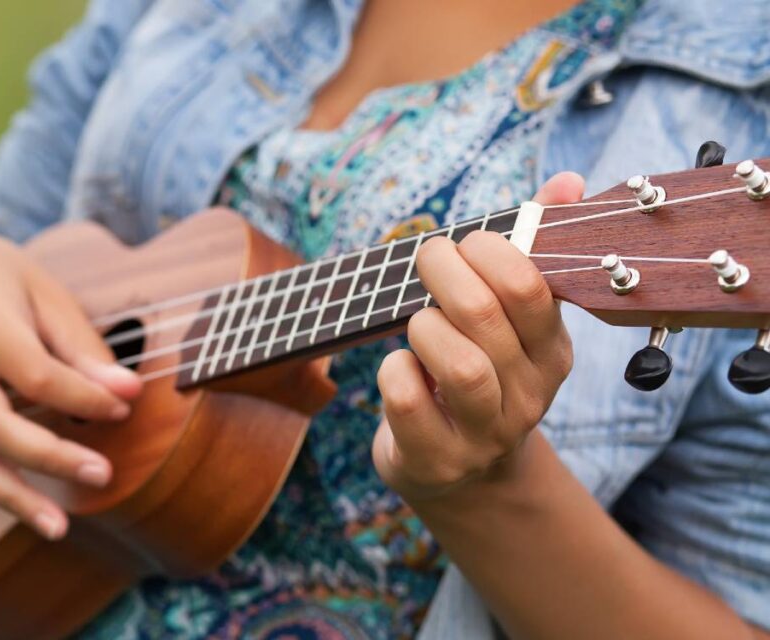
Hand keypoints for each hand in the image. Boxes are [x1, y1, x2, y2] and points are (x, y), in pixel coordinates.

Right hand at [0, 223, 141, 538]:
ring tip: (58, 526)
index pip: (35, 374)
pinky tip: (15, 504)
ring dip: (11, 498)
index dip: (83, 397)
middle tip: (102, 476)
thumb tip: (126, 393)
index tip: (123, 408)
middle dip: (49, 459)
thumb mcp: (44, 291)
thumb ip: (82, 345)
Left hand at [373, 173, 580, 501]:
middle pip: (485, 317)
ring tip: (419, 323)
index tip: (464, 243)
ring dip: (424, 327)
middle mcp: (528, 396)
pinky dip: (394, 369)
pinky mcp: (437, 459)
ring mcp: (484, 434)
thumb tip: (569, 182)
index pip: (532, 288)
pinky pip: (408, 401)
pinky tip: (400, 367)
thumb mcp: (510, 322)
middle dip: (444, 272)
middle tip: (427, 257)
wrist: (457, 471)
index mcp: (553, 352)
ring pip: (459, 366)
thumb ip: (533, 250)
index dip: (489, 250)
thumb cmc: (479, 372)